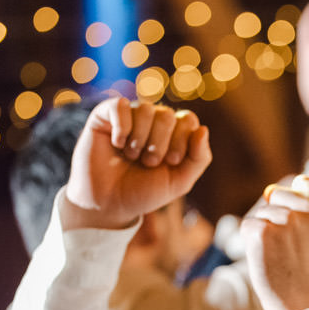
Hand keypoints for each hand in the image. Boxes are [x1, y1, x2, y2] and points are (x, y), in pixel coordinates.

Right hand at [61, 98, 211, 230]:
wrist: (107, 203)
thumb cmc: (143, 193)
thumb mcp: (179, 182)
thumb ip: (199, 158)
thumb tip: (203, 129)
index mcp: (173, 133)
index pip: (188, 120)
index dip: (182, 140)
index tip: (171, 162)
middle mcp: (152, 121)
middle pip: (167, 115)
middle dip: (160, 143)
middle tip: (149, 162)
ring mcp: (129, 116)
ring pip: (145, 109)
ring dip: (140, 139)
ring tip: (132, 156)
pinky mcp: (105, 115)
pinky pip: (120, 106)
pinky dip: (122, 127)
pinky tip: (117, 144)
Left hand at [242, 175, 308, 309]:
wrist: (305, 306)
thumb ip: (304, 210)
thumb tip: (268, 191)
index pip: (302, 183)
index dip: (294, 203)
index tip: (301, 229)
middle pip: (276, 195)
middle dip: (276, 217)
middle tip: (289, 249)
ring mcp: (286, 219)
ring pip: (261, 213)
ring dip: (264, 234)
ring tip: (280, 258)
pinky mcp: (264, 231)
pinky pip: (248, 226)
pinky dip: (251, 244)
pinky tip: (268, 260)